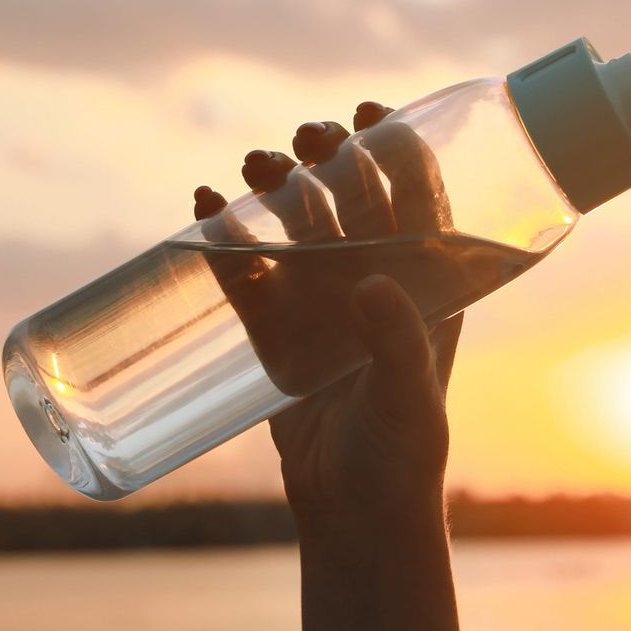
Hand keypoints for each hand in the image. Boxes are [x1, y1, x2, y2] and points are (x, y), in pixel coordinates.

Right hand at [192, 101, 464, 517]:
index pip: (421, 203)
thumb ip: (398, 345)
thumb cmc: (402, 457)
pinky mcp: (276, 334)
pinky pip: (248, 273)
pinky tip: (202, 210)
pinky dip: (226, 239)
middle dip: (330, 160)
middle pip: (354, 202)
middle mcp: (377, 286)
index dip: (401, 151)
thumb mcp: (408, 398)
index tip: (374, 113)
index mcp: (427, 289)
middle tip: (303, 140)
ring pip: (298, 228)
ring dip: (276, 190)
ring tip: (252, 167)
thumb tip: (374, 285)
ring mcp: (325, 306)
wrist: (356, 516)